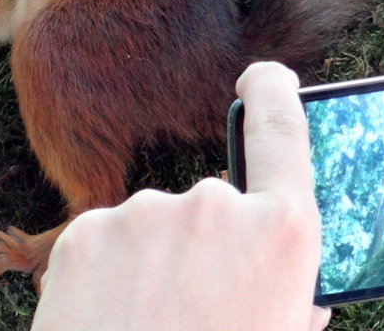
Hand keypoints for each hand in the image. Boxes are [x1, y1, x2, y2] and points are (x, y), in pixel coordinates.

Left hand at [31, 61, 329, 330]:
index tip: (264, 78)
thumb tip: (297, 292)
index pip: (282, 128)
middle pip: (214, 205)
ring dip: (154, 265)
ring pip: (156, 227)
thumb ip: (292, 305)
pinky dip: (108, 274)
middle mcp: (215, 204)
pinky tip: (110, 322)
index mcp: (281, 233)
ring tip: (147, 329)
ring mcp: (145, 212)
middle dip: (205, 249)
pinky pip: (107, 240)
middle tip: (193, 315)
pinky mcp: (86, 231)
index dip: (274, 94)